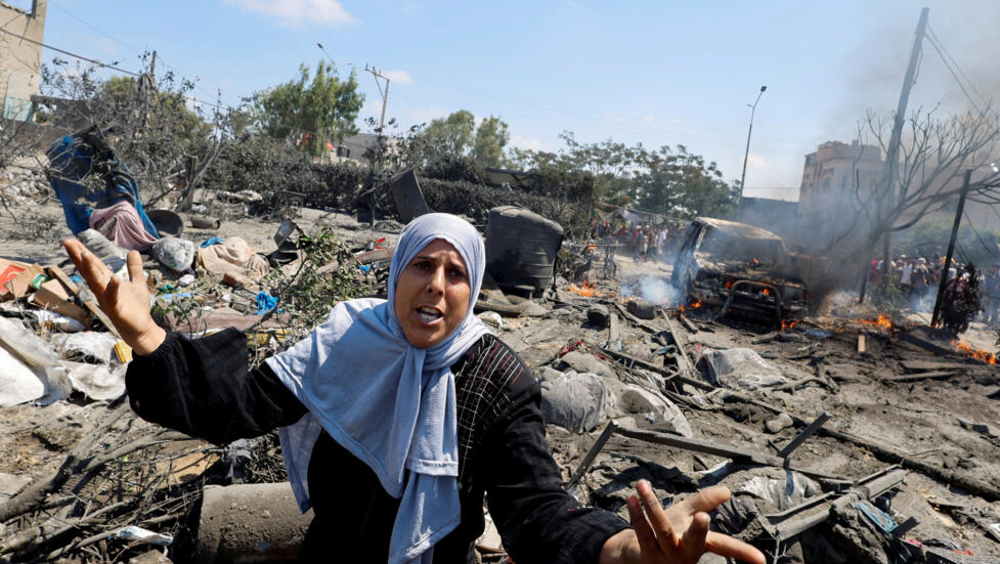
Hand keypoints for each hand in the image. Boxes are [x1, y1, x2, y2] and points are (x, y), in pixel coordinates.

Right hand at [62, 238, 165, 354]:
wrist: (141, 328)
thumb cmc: (136, 307)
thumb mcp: (137, 283)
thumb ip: (134, 268)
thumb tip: (133, 251)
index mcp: (107, 282)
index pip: (93, 264)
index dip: (82, 252)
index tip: (70, 239)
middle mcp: (103, 289)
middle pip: (89, 271)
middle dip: (78, 257)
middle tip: (67, 241)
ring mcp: (107, 300)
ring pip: (96, 283)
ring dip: (91, 269)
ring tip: (85, 254)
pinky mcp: (116, 310)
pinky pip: (113, 298)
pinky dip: (113, 289)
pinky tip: (114, 279)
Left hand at [600, 481, 764, 563]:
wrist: (638, 554)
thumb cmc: (668, 534)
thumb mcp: (687, 516)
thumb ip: (705, 502)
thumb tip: (727, 491)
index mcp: (699, 544)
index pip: (724, 546)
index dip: (742, 552)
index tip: (761, 560)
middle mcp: (684, 553)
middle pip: (694, 540)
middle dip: (699, 529)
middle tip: (703, 517)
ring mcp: (665, 556)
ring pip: (662, 529)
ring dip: (652, 507)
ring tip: (643, 485)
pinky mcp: (646, 554)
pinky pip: (642, 532)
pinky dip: (637, 514)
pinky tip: (632, 498)